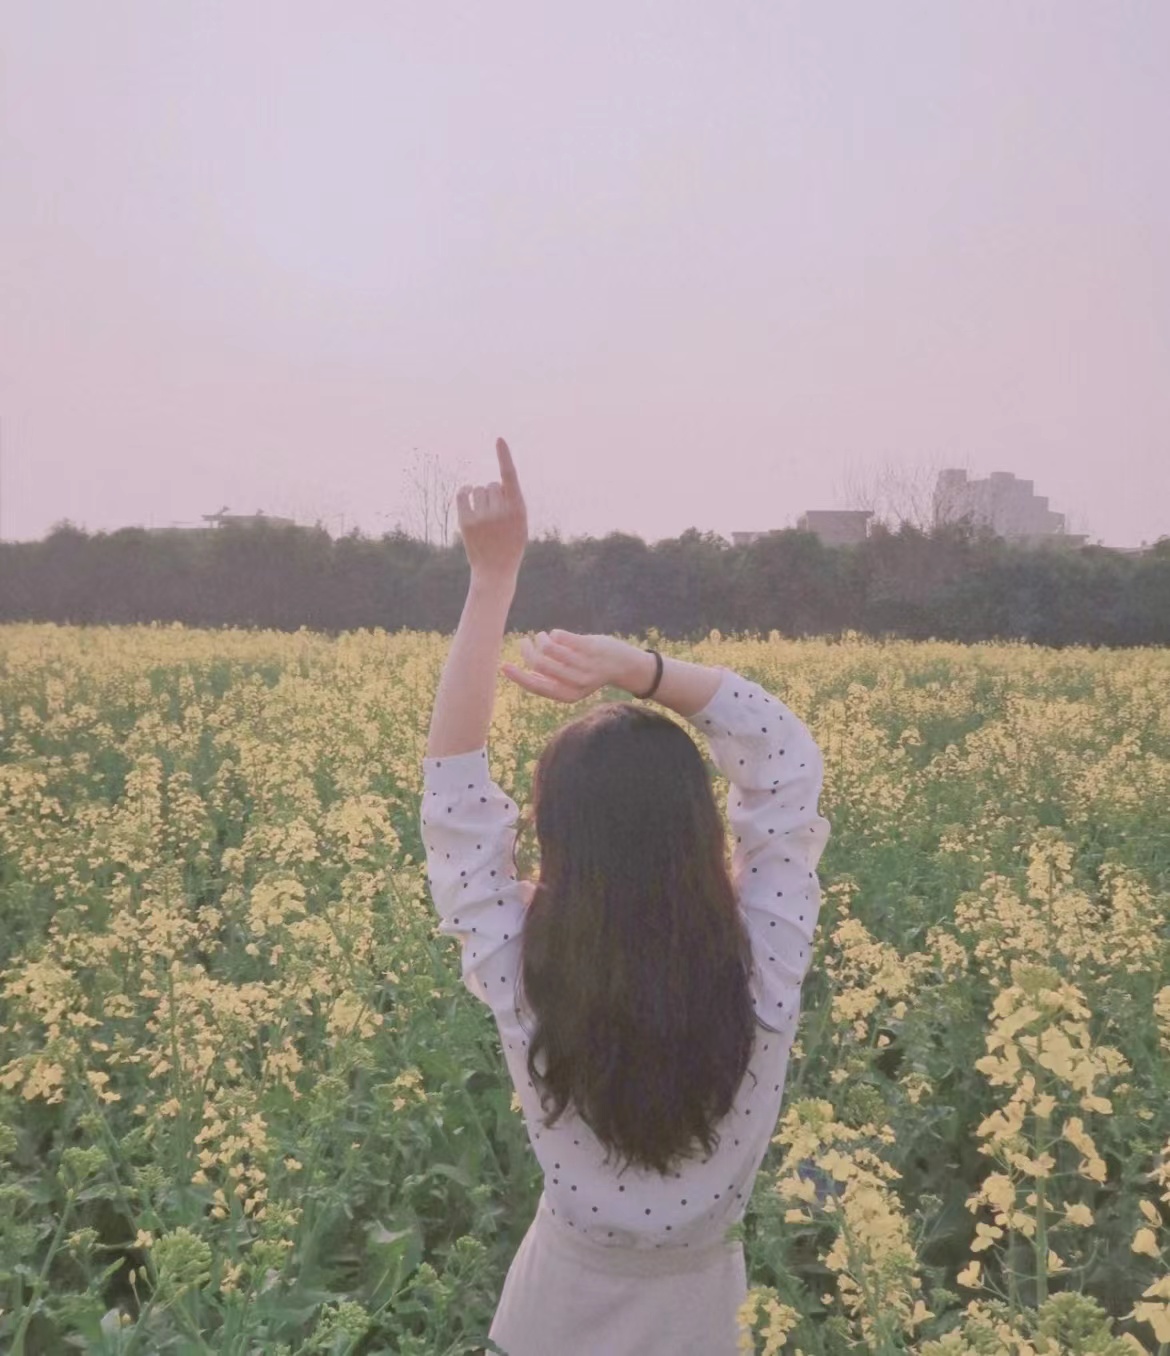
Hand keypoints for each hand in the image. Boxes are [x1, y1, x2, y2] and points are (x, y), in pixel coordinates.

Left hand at [457, 438, 527, 579]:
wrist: (496, 571)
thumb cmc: (511, 545)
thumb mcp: (520, 524)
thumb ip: (511, 502)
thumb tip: (491, 484)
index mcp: (519, 509)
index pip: (510, 477)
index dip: (504, 456)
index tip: (498, 439)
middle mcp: (501, 511)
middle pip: (491, 484)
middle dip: (493, 494)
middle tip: (496, 513)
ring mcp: (482, 517)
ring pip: (478, 489)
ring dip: (480, 497)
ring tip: (485, 515)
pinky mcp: (466, 522)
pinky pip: (462, 495)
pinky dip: (465, 492)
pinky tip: (468, 495)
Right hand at [501, 630, 640, 703]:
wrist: (623, 665)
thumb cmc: (590, 672)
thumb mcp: (571, 683)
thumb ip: (552, 681)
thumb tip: (526, 673)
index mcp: (568, 694)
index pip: (536, 686)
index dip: (517, 676)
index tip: (503, 665)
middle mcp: (576, 682)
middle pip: (539, 664)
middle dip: (526, 651)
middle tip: (524, 642)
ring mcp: (584, 664)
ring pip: (549, 648)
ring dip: (541, 639)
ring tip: (542, 636)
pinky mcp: (590, 648)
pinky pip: (561, 637)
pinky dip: (554, 633)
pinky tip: (556, 634)